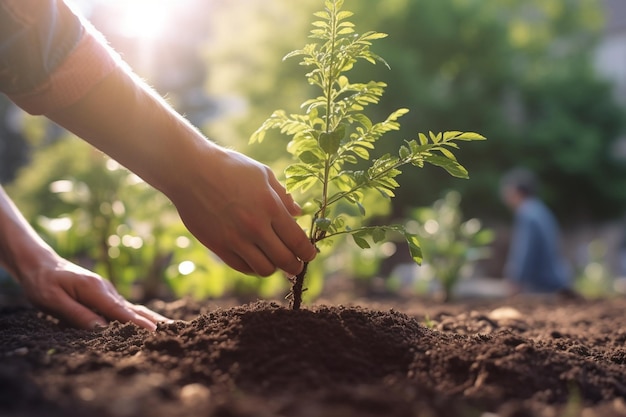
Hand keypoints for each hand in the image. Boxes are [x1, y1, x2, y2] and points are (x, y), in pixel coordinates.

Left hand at [19, 255, 168, 330]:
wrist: (40, 263)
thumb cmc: (43, 282)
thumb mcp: (53, 300)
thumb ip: (77, 314)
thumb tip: (101, 329)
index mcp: (94, 290)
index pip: (119, 311)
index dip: (137, 323)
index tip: (155, 332)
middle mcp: (106, 290)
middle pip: (133, 308)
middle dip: (153, 320)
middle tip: (174, 330)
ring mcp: (107, 292)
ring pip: (132, 308)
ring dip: (151, 318)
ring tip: (169, 328)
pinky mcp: (105, 296)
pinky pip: (125, 308)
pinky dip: (140, 315)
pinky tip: (150, 321)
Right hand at [170, 146, 316, 276]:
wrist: (190, 171)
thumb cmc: (229, 167)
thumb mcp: (262, 174)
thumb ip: (282, 196)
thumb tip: (298, 213)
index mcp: (270, 207)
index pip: (298, 241)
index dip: (308, 252)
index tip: (310, 255)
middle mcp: (255, 226)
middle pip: (285, 260)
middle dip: (296, 266)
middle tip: (297, 265)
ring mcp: (236, 239)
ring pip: (265, 269)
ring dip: (274, 268)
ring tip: (275, 261)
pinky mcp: (218, 246)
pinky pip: (242, 267)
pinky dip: (253, 267)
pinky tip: (256, 258)